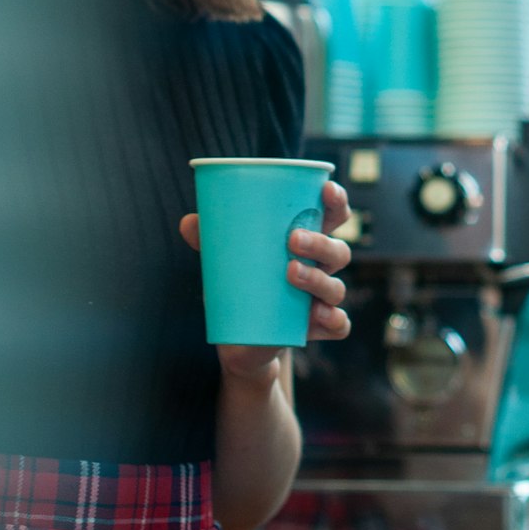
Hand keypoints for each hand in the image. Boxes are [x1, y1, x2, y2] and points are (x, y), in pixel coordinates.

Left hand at [178, 178, 351, 378]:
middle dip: (320, 243)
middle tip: (292, 239)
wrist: (244, 340)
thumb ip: (211, 241)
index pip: (332, 217)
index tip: (326, 189)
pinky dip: (334, 320)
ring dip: (318, 279)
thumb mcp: (226, 262)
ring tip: (291, 272)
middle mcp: (321, 269)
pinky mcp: (318, 329)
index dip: (336, 202)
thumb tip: (189, 222)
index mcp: (307, 243)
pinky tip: (317, 316)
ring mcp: (321, 300)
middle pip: (338, 251)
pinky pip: (339, 325)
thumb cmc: (243, 286)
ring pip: (336, 288)